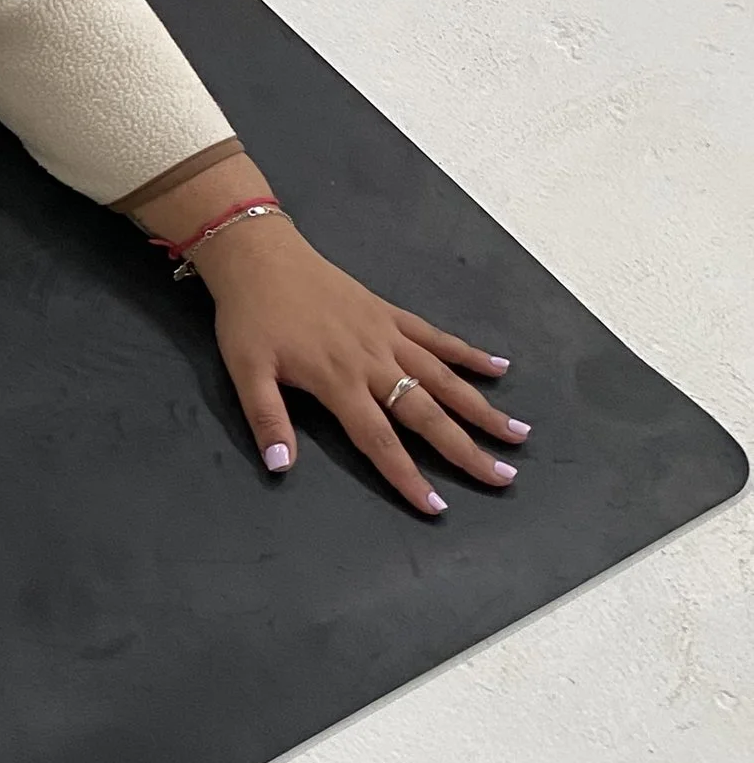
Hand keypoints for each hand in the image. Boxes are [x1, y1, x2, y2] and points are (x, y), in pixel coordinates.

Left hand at [195, 212, 527, 514]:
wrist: (261, 257)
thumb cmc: (251, 317)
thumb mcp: (245, 372)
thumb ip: (266, 419)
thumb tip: (281, 466)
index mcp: (338, 381)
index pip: (380, 440)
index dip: (408, 476)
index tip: (437, 506)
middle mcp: (373, 362)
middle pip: (428, 414)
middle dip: (467, 449)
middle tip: (504, 477)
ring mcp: (388, 336)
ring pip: (444, 378)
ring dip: (482, 407)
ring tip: (518, 432)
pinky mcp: (391, 314)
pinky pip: (437, 338)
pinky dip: (468, 354)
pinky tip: (500, 368)